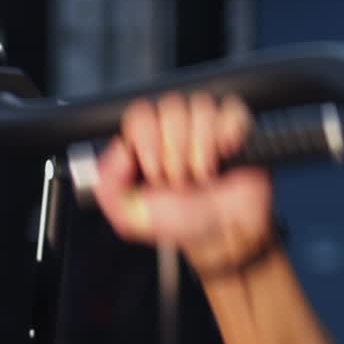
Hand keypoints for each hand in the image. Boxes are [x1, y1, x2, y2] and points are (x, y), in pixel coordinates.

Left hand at [91, 92, 274, 275]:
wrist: (223, 236)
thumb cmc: (181, 224)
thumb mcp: (133, 217)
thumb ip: (110, 188)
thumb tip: (119, 152)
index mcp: (145, 146)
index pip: (140, 116)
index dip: (146, 139)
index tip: (153, 171)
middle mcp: (173, 132)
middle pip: (170, 106)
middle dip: (174, 149)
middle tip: (178, 179)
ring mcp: (205, 127)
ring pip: (200, 107)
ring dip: (201, 148)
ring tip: (202, 175)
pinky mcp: (234, 128)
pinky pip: (231, 111)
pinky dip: (227, 135)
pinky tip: (223, 156)